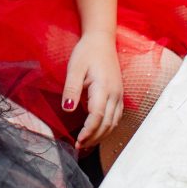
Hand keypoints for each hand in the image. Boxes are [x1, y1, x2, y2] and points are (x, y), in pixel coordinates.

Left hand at [62, 32, 123, 150]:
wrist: (101, 40)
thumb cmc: (87, 52)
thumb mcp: (74, 68)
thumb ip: (71, 89)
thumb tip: (68, 109)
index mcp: (104, 87)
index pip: (97, 116)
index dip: (88, 131)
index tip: (77, 141)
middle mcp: (115, 94)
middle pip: (107, 123)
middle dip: (94, 138)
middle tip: (79, 147)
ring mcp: (119, 95)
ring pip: (114, 123)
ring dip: (101, 136)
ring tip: (86, 144)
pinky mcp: (119, 95)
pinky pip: (116, 117)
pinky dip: (107, 128)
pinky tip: (97, 132)